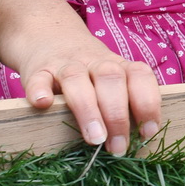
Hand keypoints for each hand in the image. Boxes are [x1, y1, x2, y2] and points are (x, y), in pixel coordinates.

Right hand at [17, 34, 162, 156]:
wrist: (50, 38)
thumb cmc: (89, 73)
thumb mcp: (113, 79)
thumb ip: (125, 103)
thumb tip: (141, 140)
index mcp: (118, 65)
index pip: (139, 75)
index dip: (147, 103)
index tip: (147, 132)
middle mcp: (94, 61)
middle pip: (110, 78)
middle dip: (117, 114)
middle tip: (118, 147)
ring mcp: (64, 65)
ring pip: (76, 78)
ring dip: (87, 109)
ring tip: (94, 138)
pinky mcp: (37, 70)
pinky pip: (38, 78)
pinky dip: (40, 90)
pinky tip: (43, 104)